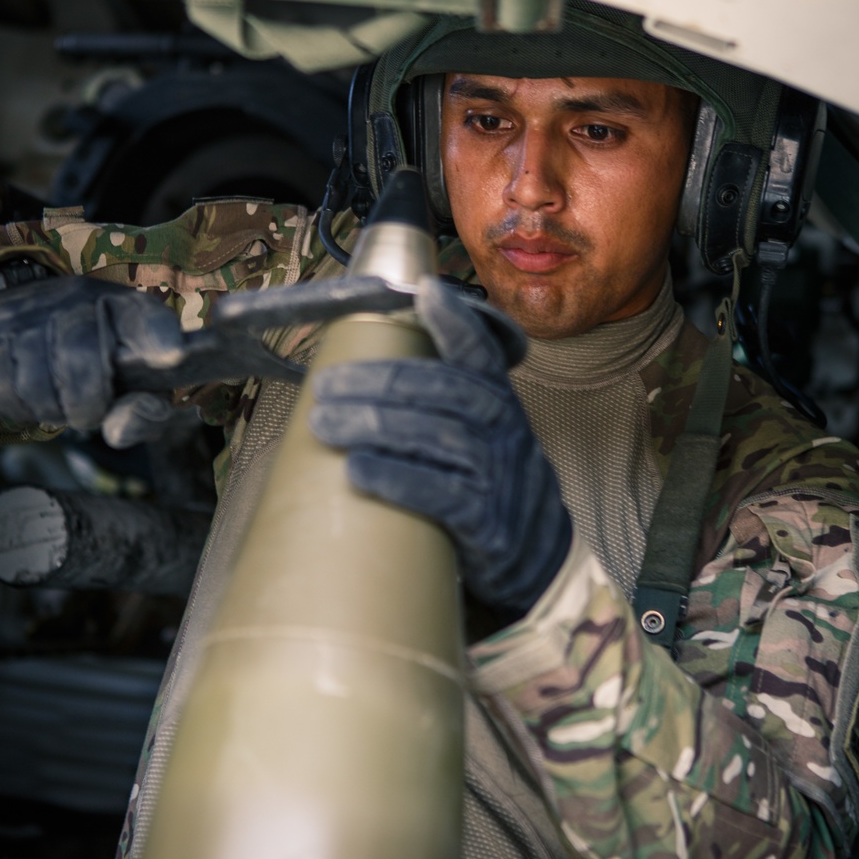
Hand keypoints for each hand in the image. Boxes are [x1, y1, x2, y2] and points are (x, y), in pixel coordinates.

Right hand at [0, 274, 186, 439]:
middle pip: (78, 356)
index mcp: (127, 309)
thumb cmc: (99, 365)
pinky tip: (33, 401)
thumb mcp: (134, 387)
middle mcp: (77, 298)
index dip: (158, 337)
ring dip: (49, 408)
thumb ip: (141, 415)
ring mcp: (29, 309)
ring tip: (61, 407)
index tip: (172, 357)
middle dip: (85, 403)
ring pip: (34, 378)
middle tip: (88, 414)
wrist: (35, 324)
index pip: (146, 318)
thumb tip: (117, 431)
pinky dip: (18, 406)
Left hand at [309, 276, 571, 616]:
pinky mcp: (489, 528)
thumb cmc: (486, 491)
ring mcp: (501, 480)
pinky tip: (358, 470)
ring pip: (439, 438)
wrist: (534, 566)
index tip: (425, 293)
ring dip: (376, 425)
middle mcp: (505, 434)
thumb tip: (360, 369)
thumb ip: (439, 402)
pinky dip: (398, 479)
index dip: (456, 322)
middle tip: (325, 385)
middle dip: (380, 382)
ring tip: (325, 422)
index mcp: (498, 404)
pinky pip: (442, 496)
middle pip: (445, 392)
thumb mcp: (476, 437)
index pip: (482, 354)